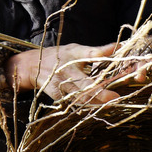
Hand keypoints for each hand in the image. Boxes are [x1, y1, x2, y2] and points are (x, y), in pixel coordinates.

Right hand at [6, 43, 120, 103]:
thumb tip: (119, 46)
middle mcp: (66, 71)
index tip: (116, 53)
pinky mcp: (58, 96)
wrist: (33, 67)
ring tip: (111, 102)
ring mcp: (61, 86)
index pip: (89, 54)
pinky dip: (88, 105)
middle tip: (114, 97)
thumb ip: (96, 51)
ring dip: (96, 102)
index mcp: (73, 55)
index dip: (102, 54)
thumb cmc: (59, 56)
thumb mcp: (76, 50)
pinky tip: (99, 105)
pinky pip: (76, 103)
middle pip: (84, 84)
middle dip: (100, 93)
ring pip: (81, 98)